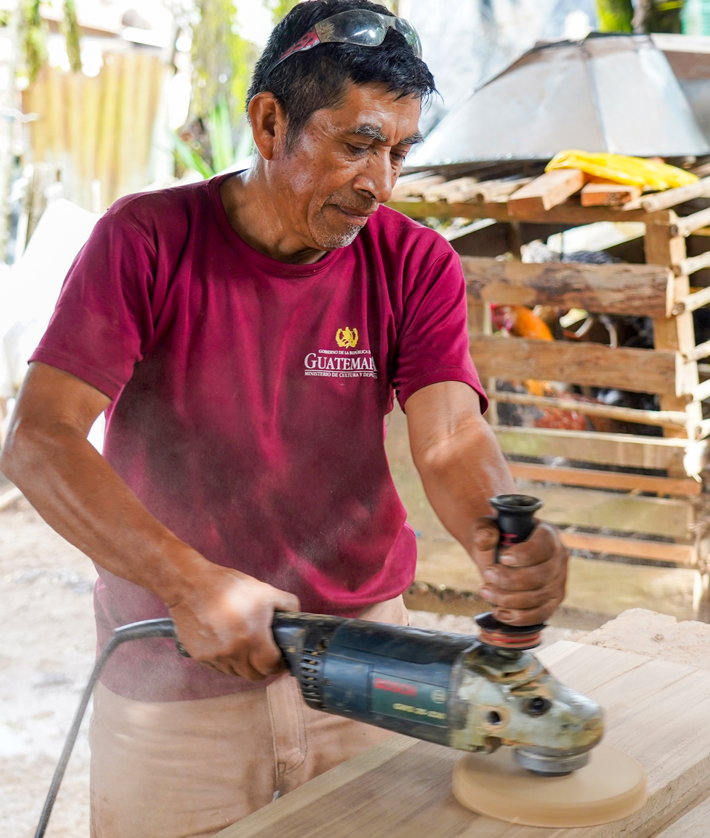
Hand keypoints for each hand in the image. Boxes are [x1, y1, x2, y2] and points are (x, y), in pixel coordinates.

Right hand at [168, 563, 299, 680]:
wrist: (191, 585)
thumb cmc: (228, 586)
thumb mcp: (265, 591)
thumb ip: (288, 604)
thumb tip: (297, 617)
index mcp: (253, 637)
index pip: (271, 667)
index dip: (279, 664)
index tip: (280, 658)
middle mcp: (233, 652)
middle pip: (255, 675)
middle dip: (263, 668)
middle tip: (265, 655)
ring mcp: (215, 656)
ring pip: (236, 673)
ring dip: (244, 664)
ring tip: (245, 646)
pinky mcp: (200, 657)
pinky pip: (219, 667)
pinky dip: (227, 661)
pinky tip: (228, 643)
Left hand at [473, 519, 567, 625]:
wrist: (500, 554)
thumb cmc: (497, 538)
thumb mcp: (488, 527)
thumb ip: (484, 530)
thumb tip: (484, 542)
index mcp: (548, 534)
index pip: (544, 546)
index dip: (524, 555)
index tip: (502, 558)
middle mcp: (559, 558)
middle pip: (540, 576)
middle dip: (510, 580)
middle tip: (488, 575)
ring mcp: (559, 581)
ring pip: (538, 598)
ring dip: (508, 599)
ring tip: (486, 591)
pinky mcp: (553, 601)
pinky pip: (541, 614)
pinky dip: (519, 617)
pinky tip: (499, 612)